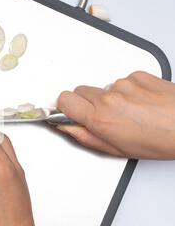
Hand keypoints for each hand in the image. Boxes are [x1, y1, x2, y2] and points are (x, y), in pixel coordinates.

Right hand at [57, 71, 174, 159]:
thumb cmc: (161, 140)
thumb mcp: (117, 149)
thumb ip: (85, 136)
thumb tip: (67, 127)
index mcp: (100, 119)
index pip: (64, 100)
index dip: (64, 106)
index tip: (70, 112)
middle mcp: (110, 98)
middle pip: (80, 91)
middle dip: (86, 103)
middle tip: (102, 115)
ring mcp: (124, 84)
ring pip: (103, 88)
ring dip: (110, 98)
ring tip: (131, 112)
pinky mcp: (137, 75)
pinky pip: (122, 81)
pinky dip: (128, 91)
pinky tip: (141, 103)